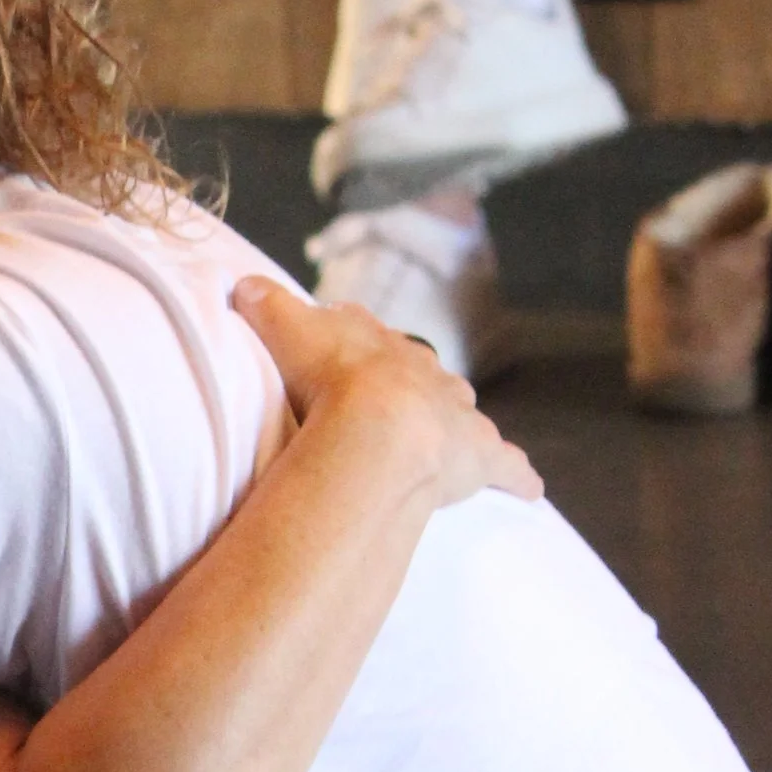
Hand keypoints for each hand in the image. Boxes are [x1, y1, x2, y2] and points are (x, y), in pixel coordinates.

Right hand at [231, 277, 542, 510]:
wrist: (376, 421)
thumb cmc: (328, 374)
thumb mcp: (286, 328)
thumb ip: (266, 305)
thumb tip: (244, 285)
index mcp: (380, 345)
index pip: (369, 339)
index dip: (357, 348)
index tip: (345, 359)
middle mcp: (425, 373)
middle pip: (422, 373)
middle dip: (413, 386)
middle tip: (394, 405)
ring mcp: (456, 414)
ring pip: (462, 412)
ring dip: (456, 423)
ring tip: (445, 440)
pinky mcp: (479, 456)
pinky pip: (506, 466)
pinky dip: (517, 476)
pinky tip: (527, 487)